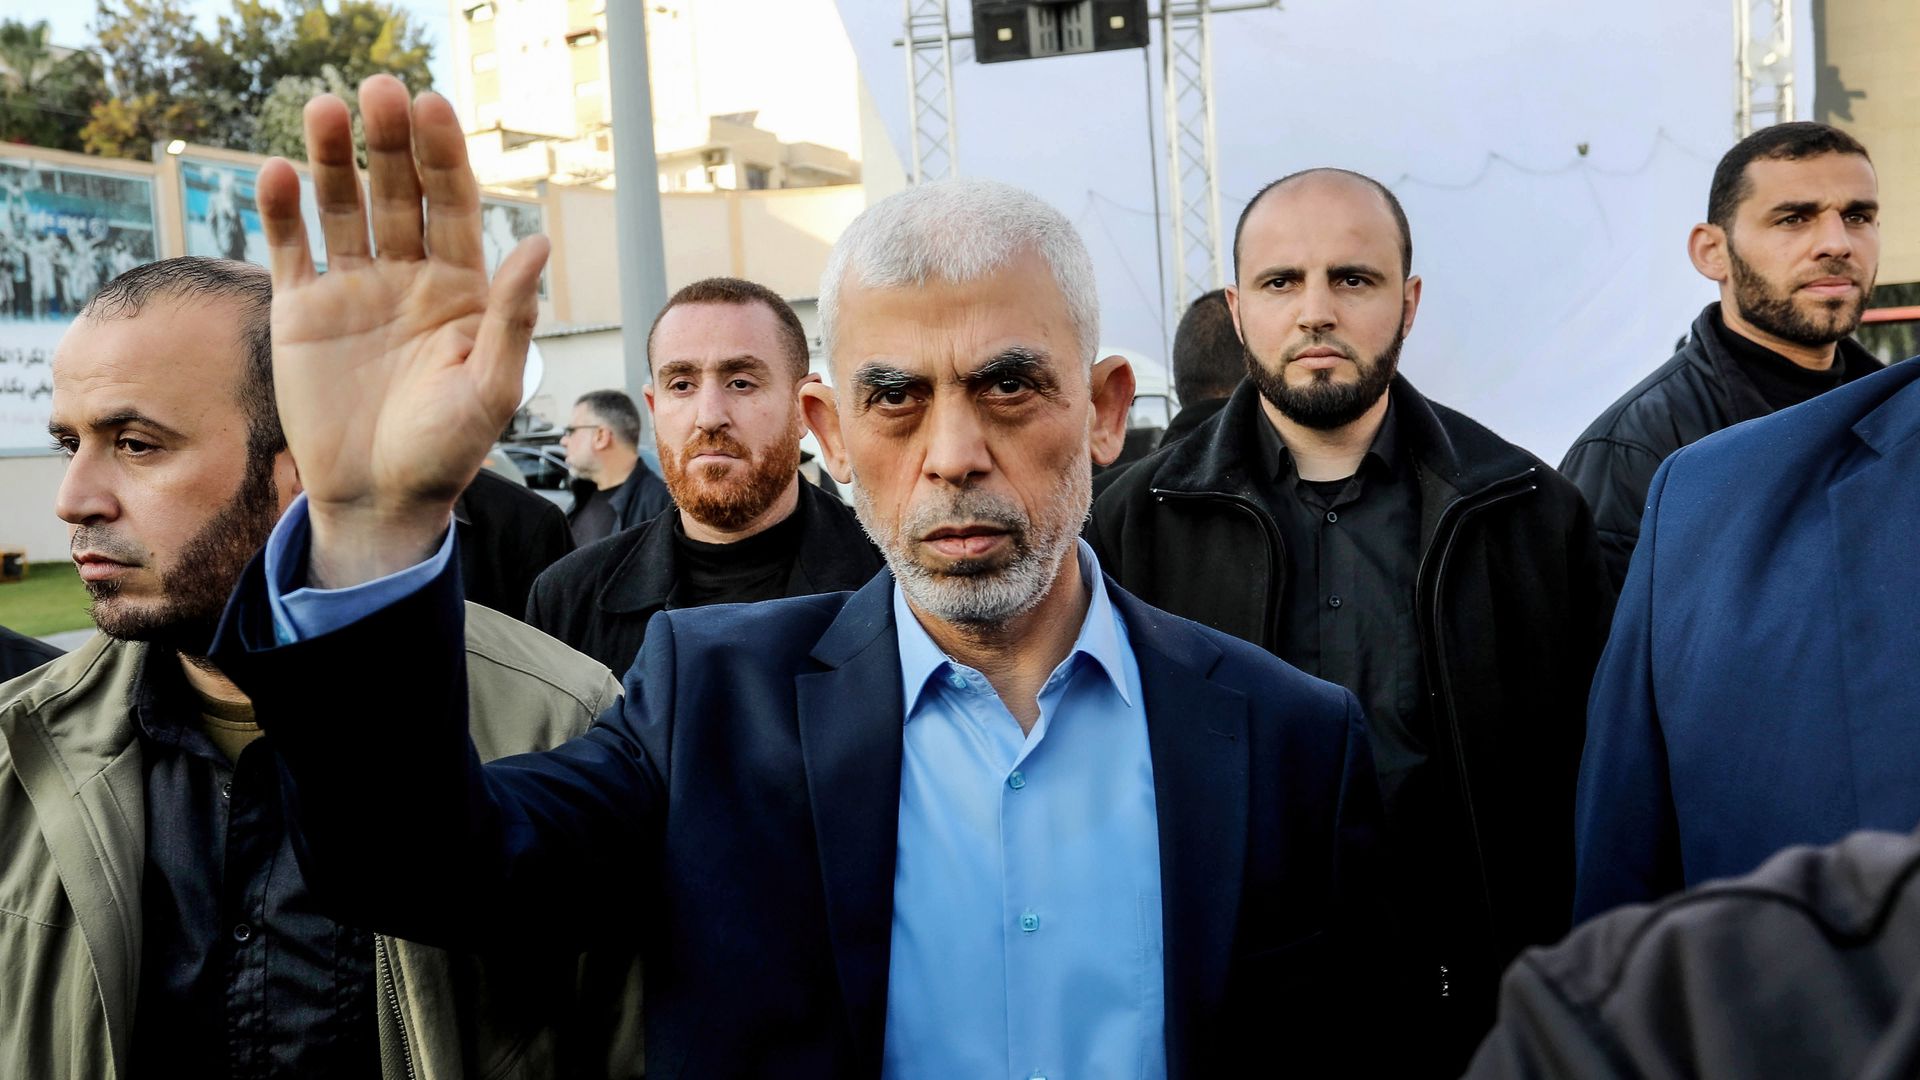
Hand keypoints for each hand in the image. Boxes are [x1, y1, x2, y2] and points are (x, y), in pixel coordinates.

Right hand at [256, 75, 548, 587]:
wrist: (381, 500)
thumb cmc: (448, 451)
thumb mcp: (491, 389)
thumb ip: (511, 318)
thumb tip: (537, 244)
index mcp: (463, 288)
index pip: (454, 205)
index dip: (445, 157)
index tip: (434, 108)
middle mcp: (409, 277)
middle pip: (398, 192)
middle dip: (389, 142)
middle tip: (378, 89)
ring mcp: (353, 289)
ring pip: (342, 207)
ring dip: (331, 158)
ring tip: (323, 108)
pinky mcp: (301, 312)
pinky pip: (291, 249)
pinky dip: (282, 211)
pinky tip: (276, 172)